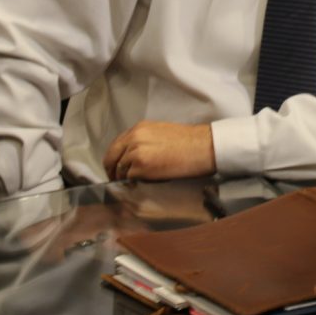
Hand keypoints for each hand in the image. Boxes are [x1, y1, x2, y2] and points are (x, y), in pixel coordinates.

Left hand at [102, 121, 216, 181]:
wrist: (204, 147)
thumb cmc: (190, 142)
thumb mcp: (161, 133)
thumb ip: (144, 141)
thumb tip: (134, 156)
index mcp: (139, 128)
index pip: (116, 145)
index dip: (115, 158)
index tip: (117, 167)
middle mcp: (134, 138)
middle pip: (111, 157)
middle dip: (112, 171)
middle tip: (117, 180)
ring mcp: (135, 152)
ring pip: (119, 170)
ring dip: (124, 179)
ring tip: (134, 184)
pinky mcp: (140, 167)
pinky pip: (128, 179)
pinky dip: (132, 184)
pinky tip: (141, 186)